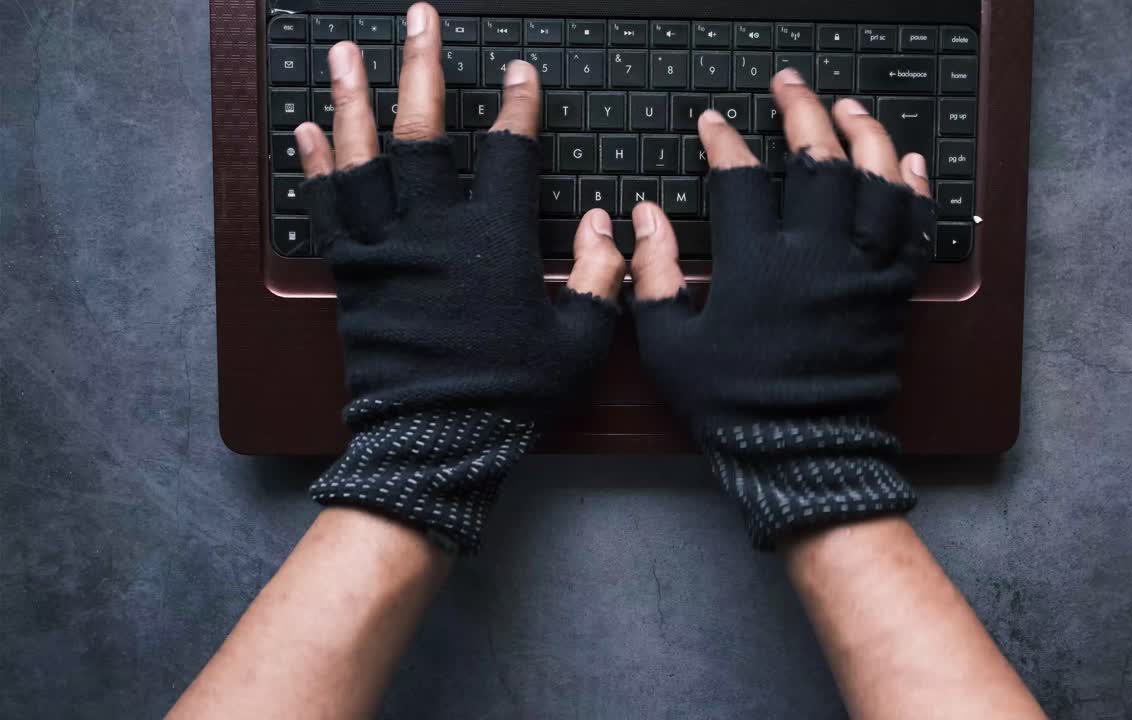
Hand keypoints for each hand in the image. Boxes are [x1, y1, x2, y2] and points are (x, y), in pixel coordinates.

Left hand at [292, 3, 623, 553]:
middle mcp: (434, 230)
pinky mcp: (353, 273)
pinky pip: (329, 208)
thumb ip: (600, 277)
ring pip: (364, 157)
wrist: (433, 441)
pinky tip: (309, 128)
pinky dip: (318, 165)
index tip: (520, 74)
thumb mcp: (577, 342)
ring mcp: (386, 248)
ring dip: (354, 97)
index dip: (519, 107)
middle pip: (423, 131)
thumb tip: (612, 224)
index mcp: (494, 242)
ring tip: (347, 50)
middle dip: (423, 68)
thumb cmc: (508, 395)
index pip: (510, 154)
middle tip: (419, 18)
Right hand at [629, 68, 934, 548]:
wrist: (803, 454)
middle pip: (817, 159)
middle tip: (789, 84)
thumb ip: (653, 274)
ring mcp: (862, 271)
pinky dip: (914, 188)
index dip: (723, 141)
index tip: (713, 122)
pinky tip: (907, 161)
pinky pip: (914, 228)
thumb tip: (642, 217)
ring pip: (876, 181)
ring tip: (849, 106)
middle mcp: (817, 256)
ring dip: (864, 134)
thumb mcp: (670, 344)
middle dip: (800, 110)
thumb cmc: (733, 404)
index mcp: (757, 265)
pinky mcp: (893, 292)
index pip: (739, 179)